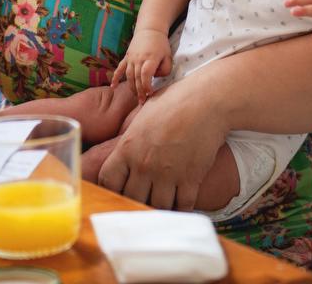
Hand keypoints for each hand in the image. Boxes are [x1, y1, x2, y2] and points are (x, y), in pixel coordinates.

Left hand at [98, 75, 228, 209]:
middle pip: (131, 198)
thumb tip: (123, 154)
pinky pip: (182, 207)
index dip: (111, 188)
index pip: (108, 180)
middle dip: (134, 201)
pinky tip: (180, 204)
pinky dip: (181, 209)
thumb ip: (130, 141)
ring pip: (156, 207)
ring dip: (158, 207)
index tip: (119, 189)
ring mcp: (167, 174)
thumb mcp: (142, 118)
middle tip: (142, 199)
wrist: (204, 101)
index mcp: (128, 147)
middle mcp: (144, 164)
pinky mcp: (190, 179)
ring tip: (161, 203)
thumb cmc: (172, 103)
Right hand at [110, 29, 171, 102]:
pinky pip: (120, 68)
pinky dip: (115, 77)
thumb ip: (165, 70)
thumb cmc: (161, 45)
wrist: (150, 30)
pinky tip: (113, 87)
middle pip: (137, 77)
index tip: (150, 93)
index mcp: (150, 58)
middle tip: (142, 102)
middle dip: (140, 91)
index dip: (147, 85)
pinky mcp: (126, 57)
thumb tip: (155, 78)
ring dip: (132, 87)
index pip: (146, 74)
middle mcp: (139, 59)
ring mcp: (131, 58)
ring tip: (136, 97)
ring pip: (129, 75)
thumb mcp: (168, 57)